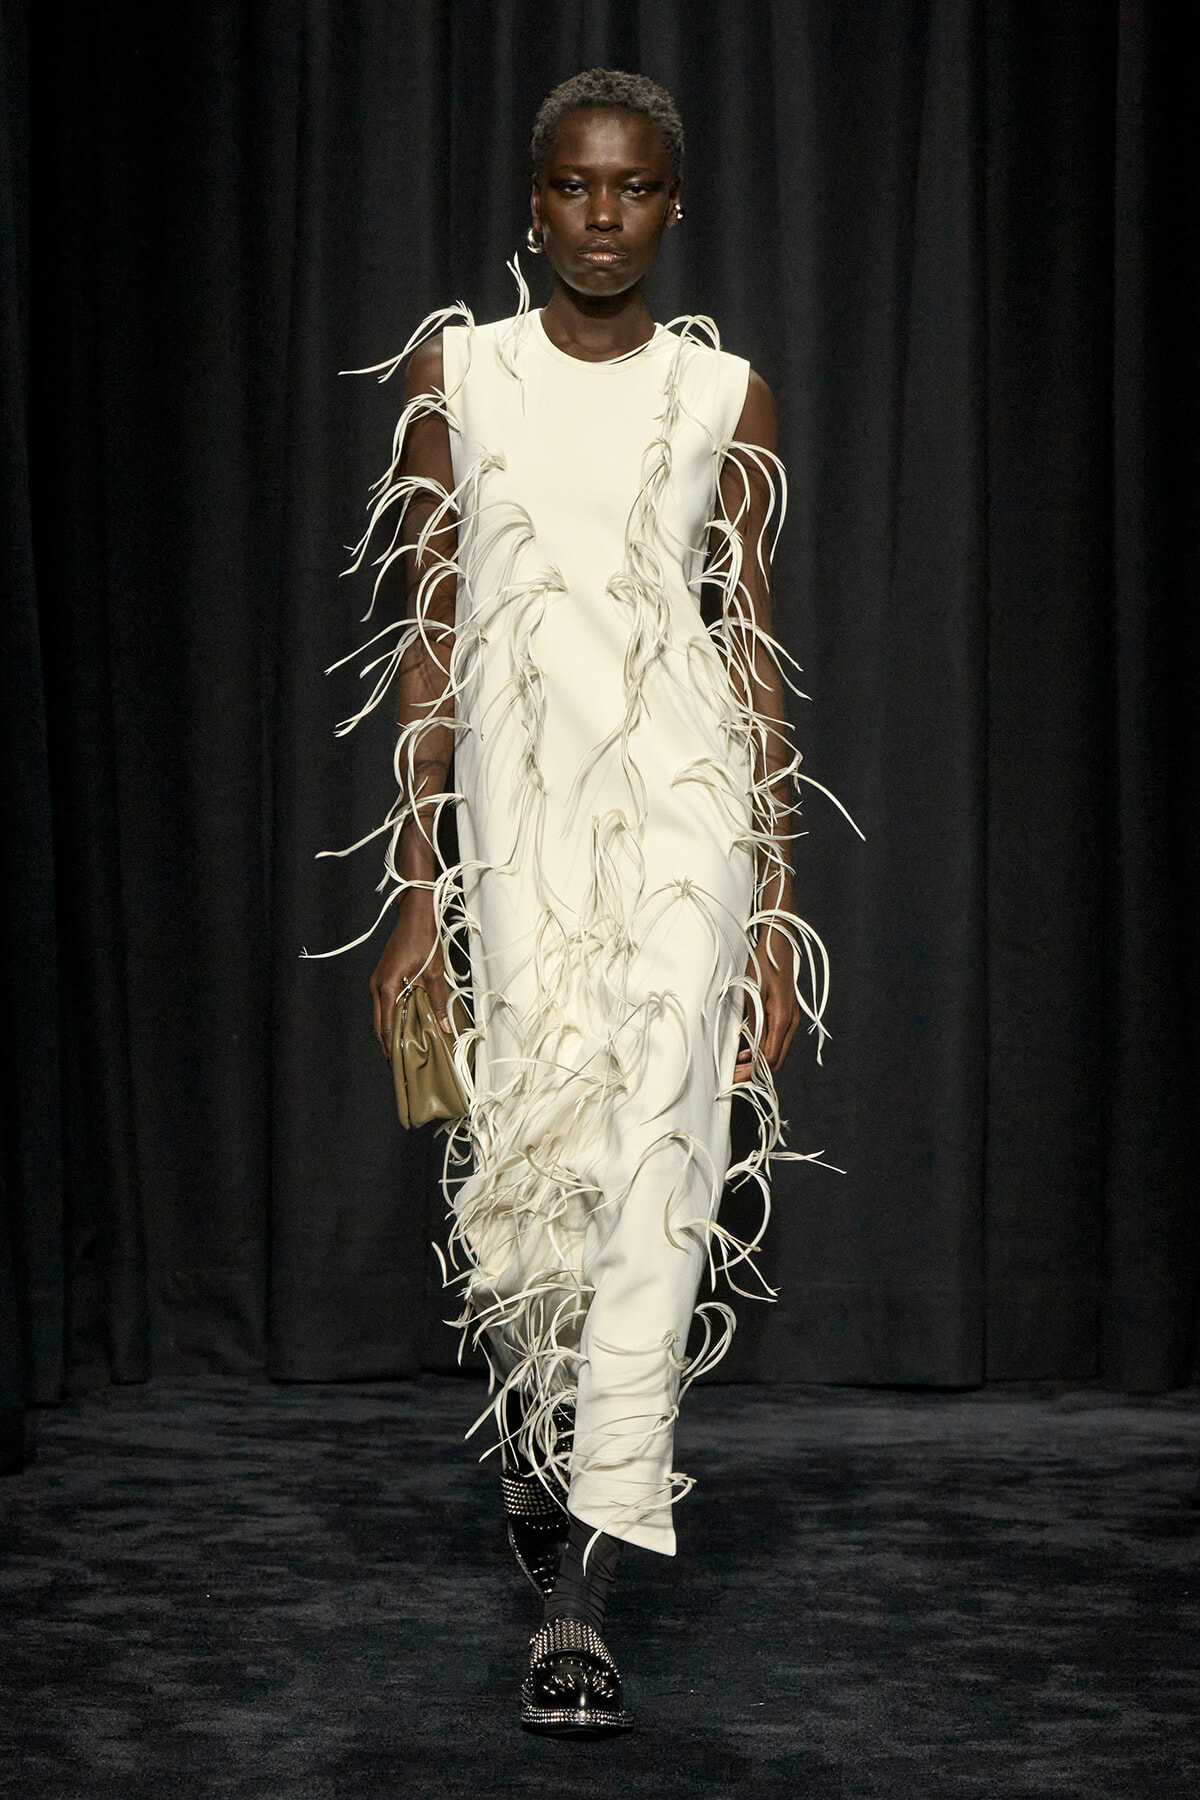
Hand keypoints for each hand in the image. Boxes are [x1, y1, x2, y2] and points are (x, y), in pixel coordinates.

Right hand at [369, 889, 452, 1059]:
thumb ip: (438, 1001)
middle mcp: (377, 986)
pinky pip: (384, 1002)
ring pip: (381, 1013)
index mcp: (386, 987)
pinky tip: (404, 1023)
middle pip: (379, 1024)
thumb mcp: (434, 973)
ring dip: (389, 1029)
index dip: (391, 1046)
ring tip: (402, 1047)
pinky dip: (391, 1015)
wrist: (414, 915)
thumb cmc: (423, 940)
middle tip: (399, 1062)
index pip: (386, 1026)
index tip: (397, 1063)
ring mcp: (377, 981)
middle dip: (388, 1043)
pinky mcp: (382, 976)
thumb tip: (445, 1026)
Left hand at [733, 925, 801, 1084]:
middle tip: (733, 1075)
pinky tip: (748, 1048)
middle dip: (755, 1071)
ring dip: (759, 1061)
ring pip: (778, 1051)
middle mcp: (790, 1022)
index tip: (734, 1076)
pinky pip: (777, 1039)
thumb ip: (754, 1023)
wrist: (779, 943)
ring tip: (737, 1064)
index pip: (769, 1058)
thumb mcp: (753, 993)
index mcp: (782, 1019)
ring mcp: (791, 1018)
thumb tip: (750, 1050)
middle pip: (776, 1060)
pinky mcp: (787, 1013)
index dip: (751, 1070)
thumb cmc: (763, 963)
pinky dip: (764, 1048)